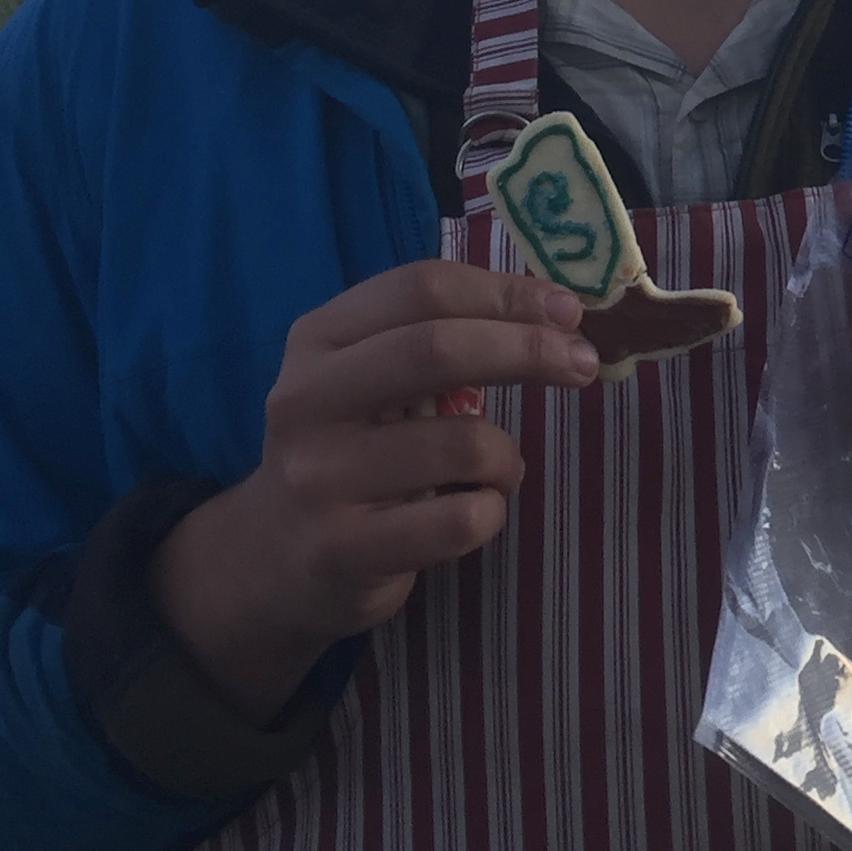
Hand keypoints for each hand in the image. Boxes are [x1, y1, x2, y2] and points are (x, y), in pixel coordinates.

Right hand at [152, 260, 598, 722]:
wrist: (269, 562)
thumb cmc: (352, 450)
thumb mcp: (369, 378)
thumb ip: (440, 336)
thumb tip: (557, 312)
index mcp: (317, 339)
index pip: (422, 288)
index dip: (505, 292)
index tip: (567, 309)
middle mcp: (306, 401)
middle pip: (438, 349)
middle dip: (528, 349)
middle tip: (581, 362)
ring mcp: (318, 479)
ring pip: (462, 444)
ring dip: (507, 455)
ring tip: (499, 469)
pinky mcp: (341, 550)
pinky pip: (459, 520)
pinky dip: (491, 511)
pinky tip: (473, 512)